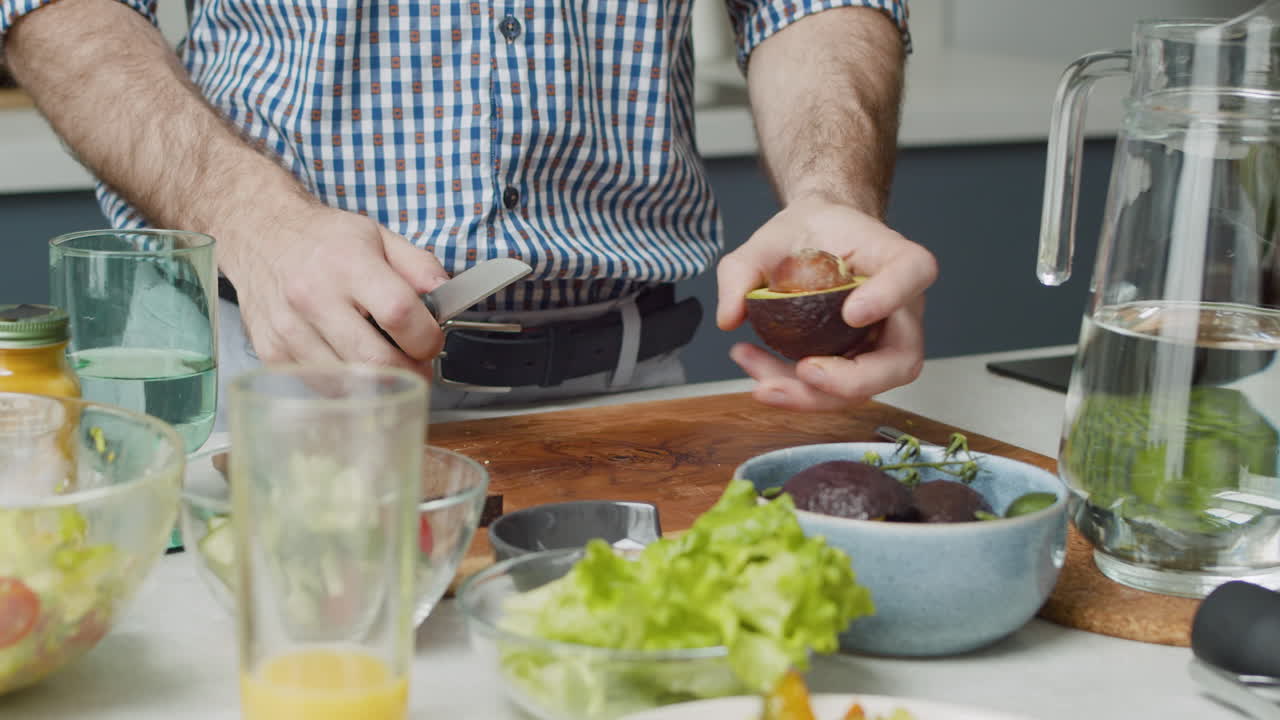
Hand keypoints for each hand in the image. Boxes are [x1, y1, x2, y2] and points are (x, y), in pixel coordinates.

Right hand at [219, 203, 450, 371]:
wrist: (260, 235)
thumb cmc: (323, 240)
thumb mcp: (379, 237)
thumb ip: (420, 267)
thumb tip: (449, 298)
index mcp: (348, 264)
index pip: (399, 313)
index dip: (427, 337)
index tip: (431, 341)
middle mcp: (313, 297)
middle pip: (374, 359)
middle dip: (409, 372)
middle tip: (417, 366)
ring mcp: (289, 328)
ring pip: (348, 382)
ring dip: (379, 384)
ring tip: (386, 365)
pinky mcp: (272, 351)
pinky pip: (321, 386)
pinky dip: (346, 385)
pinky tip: (353, 365)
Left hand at [716, 199, 936, 410]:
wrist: (815, 241)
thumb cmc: (807, 233)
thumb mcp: (765, 240)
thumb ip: (740, 271)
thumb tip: (729, 318)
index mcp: (892, 257)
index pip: (913, 272)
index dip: (890, 296)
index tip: (852, 312)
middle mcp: (901, 306)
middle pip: (901, 359)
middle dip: (851, 380)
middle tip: (805, 372)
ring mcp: (883, 341)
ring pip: (867, 387)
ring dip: (812, 395)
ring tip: (760, 382)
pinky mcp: (859, 363)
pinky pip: (837, 390)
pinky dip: (797, 390)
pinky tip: (759, 373)